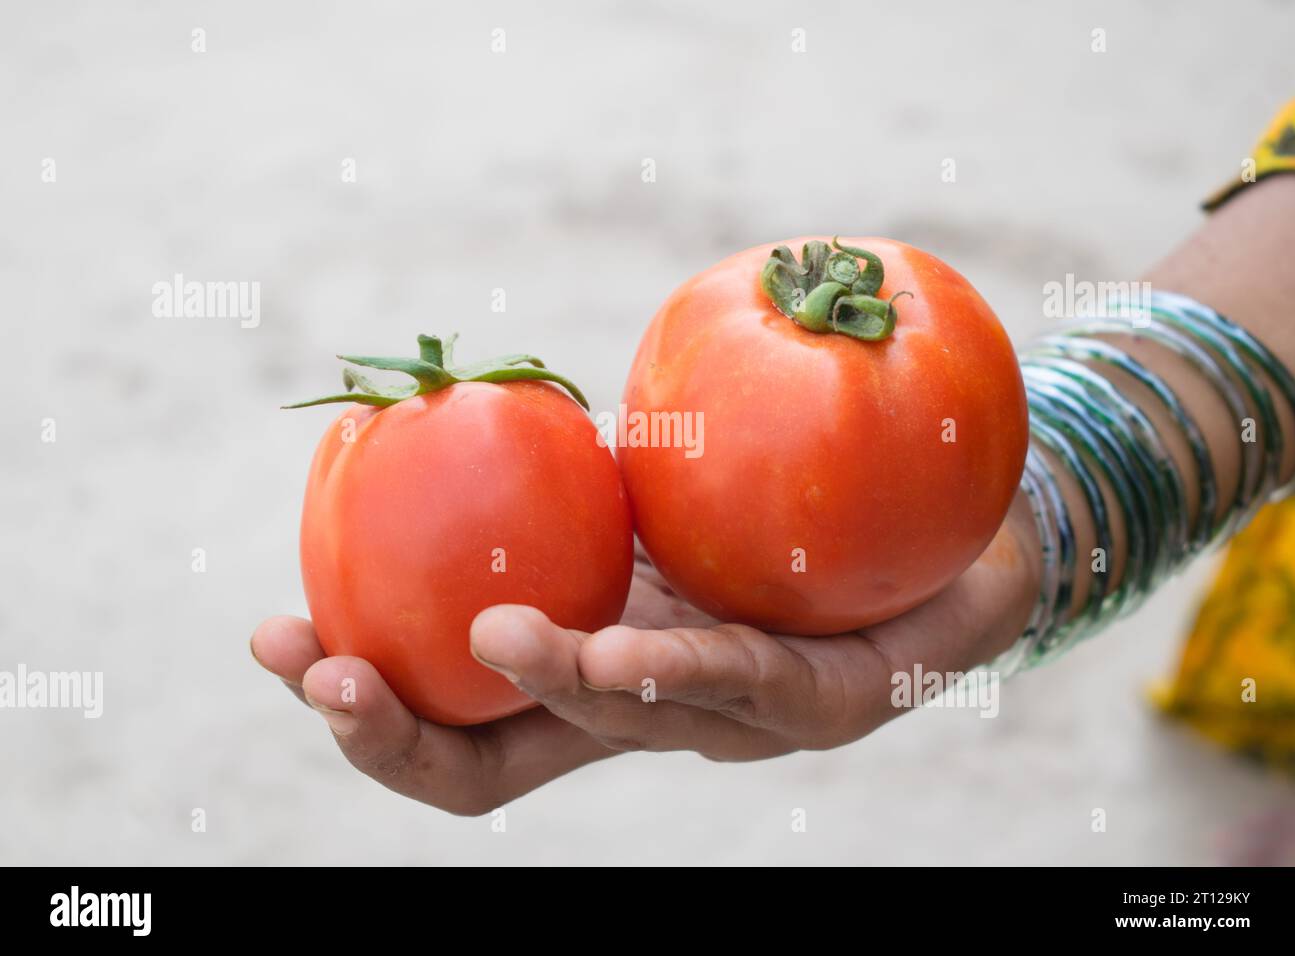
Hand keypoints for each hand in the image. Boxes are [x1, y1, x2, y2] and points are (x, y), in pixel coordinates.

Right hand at [252, 496, 1039, 814]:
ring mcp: (732, 725)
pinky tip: (623, 647)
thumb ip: (560, 476)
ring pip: (621, 728)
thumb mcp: (641, 488)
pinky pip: (743, 684)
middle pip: (500, 767)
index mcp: (585, 676)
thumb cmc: (769, 507)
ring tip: (493, 638)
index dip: (367, 712)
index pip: (456, 730)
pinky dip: (675, 667)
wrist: (940, 524)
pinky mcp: (829, 705)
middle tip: (329, 674)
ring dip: (548, 684)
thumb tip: (443, 400)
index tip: (279, 639)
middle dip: (403, 734)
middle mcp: (643, 720)